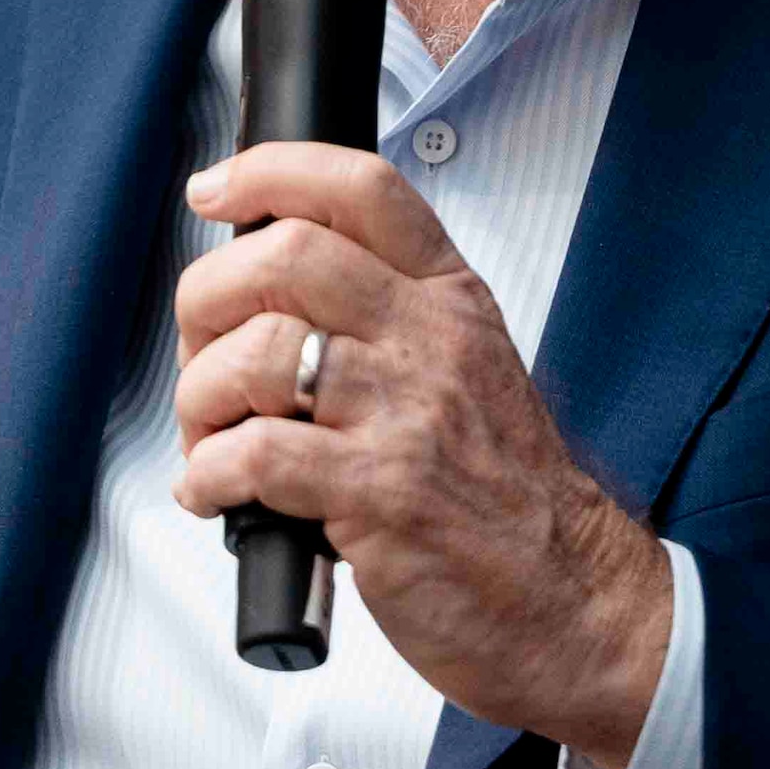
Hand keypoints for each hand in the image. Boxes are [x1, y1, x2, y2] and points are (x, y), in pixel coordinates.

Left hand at [169, 141, 673, 768]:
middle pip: (285, 256)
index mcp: (450, 300)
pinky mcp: (380, 493)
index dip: (269, 171)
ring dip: (198, 399)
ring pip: (257, 353)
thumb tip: (271, 298)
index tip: (213, 191)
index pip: (361, 188)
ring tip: (208, 440)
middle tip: (199, 354)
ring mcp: (407, 415)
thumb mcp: (471, 371)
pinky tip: (215, 493)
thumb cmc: (508, 496)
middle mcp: (431, 341)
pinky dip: (208, 475)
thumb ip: (391, 321)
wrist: (570, 597)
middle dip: (205, 300)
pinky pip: (255, 454)